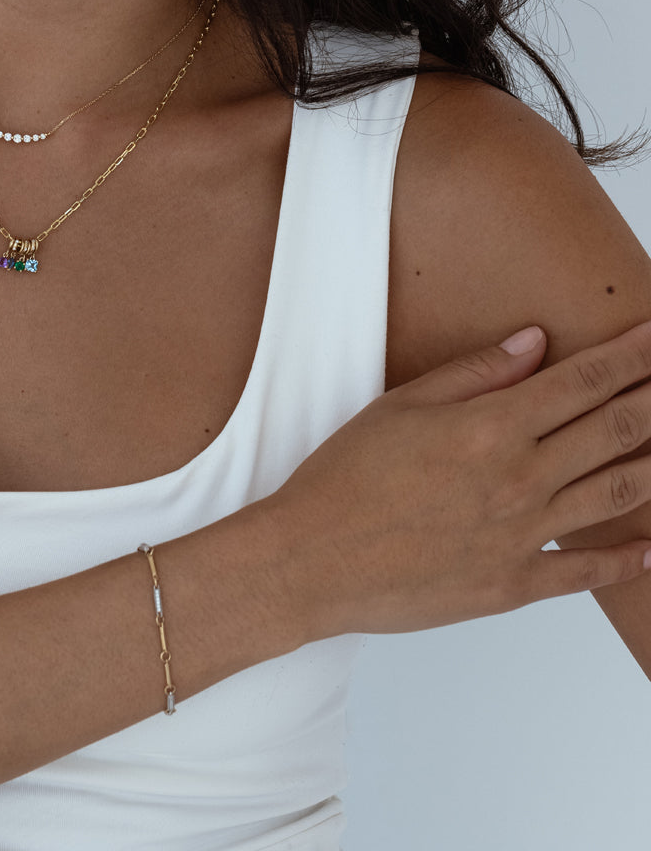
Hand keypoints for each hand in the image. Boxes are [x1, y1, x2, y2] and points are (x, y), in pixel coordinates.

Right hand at [264, 320, 650, 637]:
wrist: (312, 560)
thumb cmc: (343, 480)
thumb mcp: (398, 407)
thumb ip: (472, 374)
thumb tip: (533, 344)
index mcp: (489, 428)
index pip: (582, 381)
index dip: (629, 356)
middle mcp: (519, 479)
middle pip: (613, 430)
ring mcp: (522, 536)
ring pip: (615, 494)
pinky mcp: (513, 586)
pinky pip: (585, 572)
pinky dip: (626, 559)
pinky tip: (649, 547)